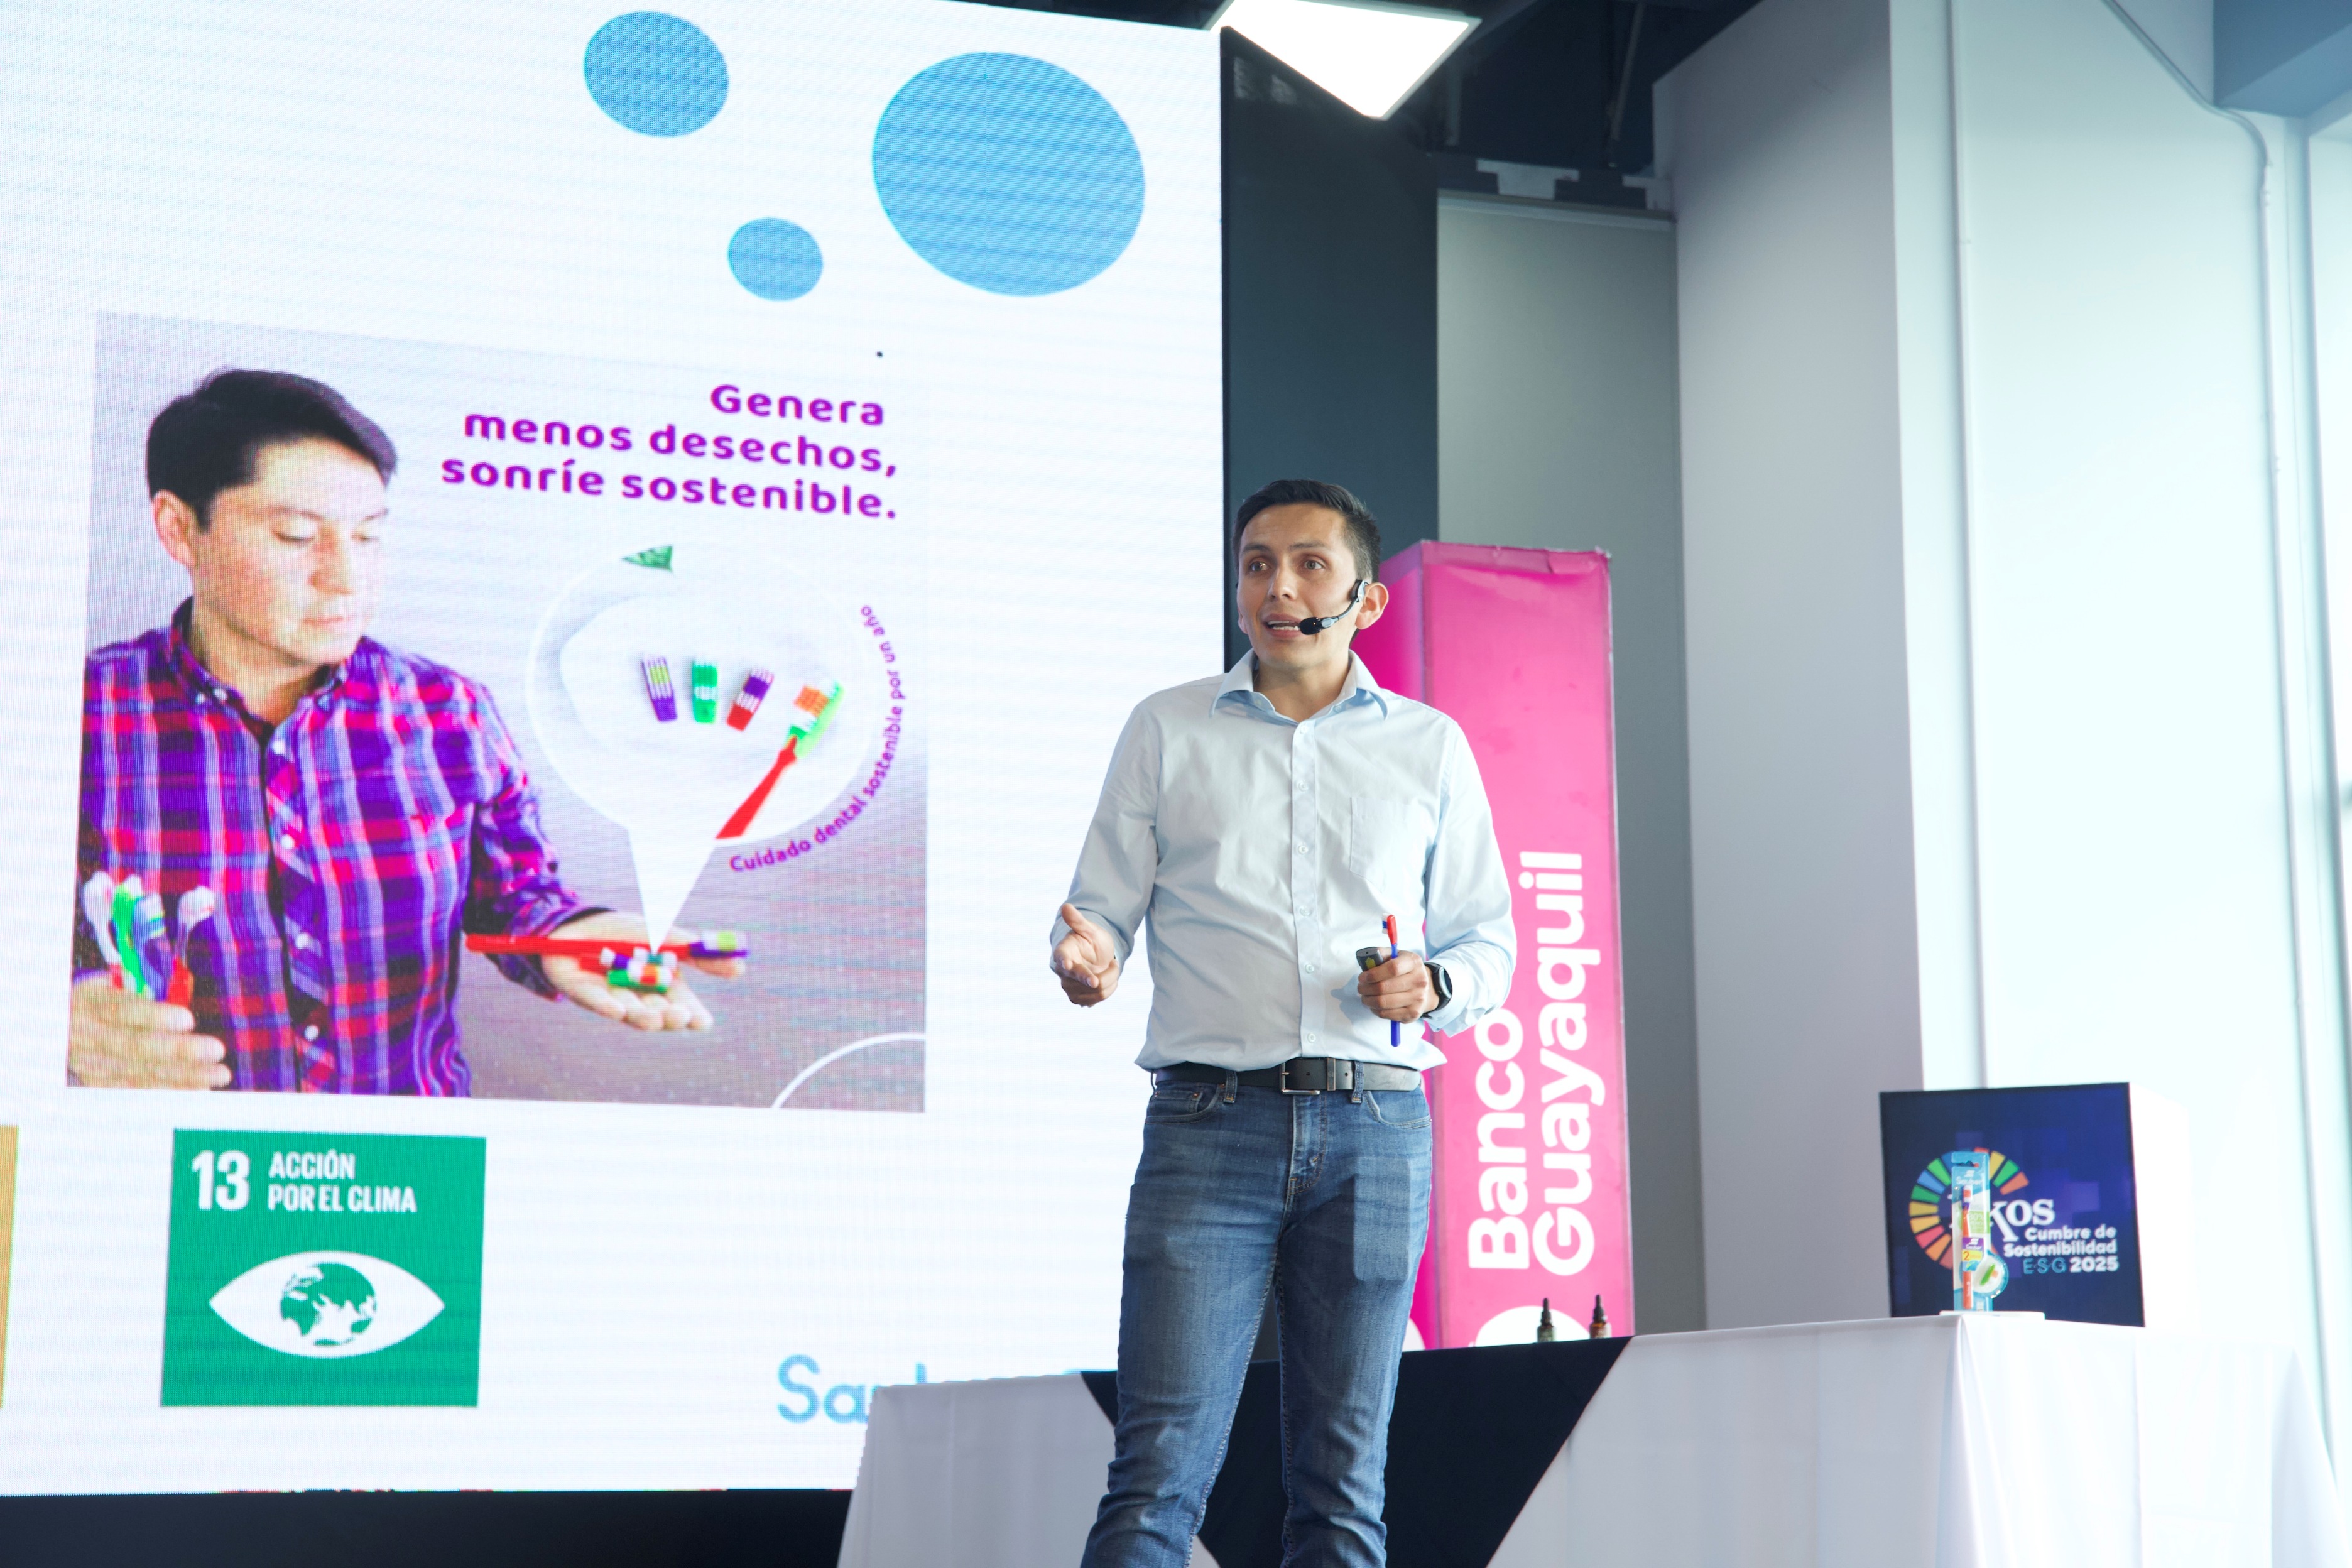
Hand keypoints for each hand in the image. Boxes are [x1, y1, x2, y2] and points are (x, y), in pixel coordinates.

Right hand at [68, 973, 229, 1087]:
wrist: (64, 1025)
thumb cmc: (106, 998)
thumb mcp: (116, 982)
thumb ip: (147, 984)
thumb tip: (186, 986)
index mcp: (91, 1002)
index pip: (122, 1010)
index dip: (155, 1016)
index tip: (188, 1019)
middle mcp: (86, 1035)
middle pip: (135, 1047)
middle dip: (179, 1050)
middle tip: (217, 1050)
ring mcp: (91, 1064)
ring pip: (139, 1074)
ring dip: (183, 1077)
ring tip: (219, 1074)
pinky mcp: (99, 1084)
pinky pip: (137, 1092)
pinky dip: (170, 1093)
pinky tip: (200, 1091)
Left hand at [541, 911, 744, 1031]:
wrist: (579, 921)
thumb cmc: (626, 931)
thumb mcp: (668, 938)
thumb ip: (700, 955)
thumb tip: (742, 968)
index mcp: (661, 987)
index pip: (682, 1007)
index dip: (692, 1016)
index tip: (702, 1021)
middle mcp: (638, 998)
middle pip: (658, 1014)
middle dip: (668, 1017)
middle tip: (679, 1015)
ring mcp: (611, 998)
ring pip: (630, 1013)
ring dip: (643, 1016)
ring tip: (654, 1016)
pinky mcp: (583, 993)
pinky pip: (595, 1002)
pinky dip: (607, 1005)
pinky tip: (618, 1008)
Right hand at [1052, 903, 1121, 1006]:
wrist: (1096, 958)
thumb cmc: (1091, 940)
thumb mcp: (1089, 929)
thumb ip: (1078, 921)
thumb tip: (1066, 906)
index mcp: (1063, 952)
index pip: (1061, 957)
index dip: (1065, 961)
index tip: (1068, 964)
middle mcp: (1062, 972)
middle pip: (1083, 978)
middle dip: (1102, 975)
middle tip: (1114, 964)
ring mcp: (1069, 987)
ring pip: (1095, 990)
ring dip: (1111, 979)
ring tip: (1111, 968)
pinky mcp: (1078, 998)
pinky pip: (1097, 999)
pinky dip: (1109, 989)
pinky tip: (1109, 980)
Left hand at [1357, 950, 1435, 1022]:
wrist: (1424, 989)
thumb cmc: (1404, 970)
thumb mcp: (1395, 956)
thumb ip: (1380, 954)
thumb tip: (1365, 961)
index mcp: (1414, 962)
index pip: (1392, 968)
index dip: (1373, 974)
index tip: (1362, 977)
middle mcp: (1419, 980)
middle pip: (1384, 987)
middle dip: (1365, 988)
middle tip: (1360, 988)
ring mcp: (1418, 998)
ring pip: (1383, 1002)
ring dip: (1368, 1000)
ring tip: (1365, 996)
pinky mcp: (1413, 1013)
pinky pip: (1386, 1014)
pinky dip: (1375, 1010)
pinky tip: (1374, 1004)